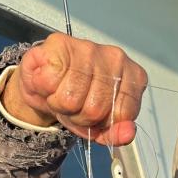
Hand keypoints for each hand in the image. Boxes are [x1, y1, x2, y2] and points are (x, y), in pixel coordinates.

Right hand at [2, 33, 147, 144]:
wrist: (44, 82)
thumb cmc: (77, 99)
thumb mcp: (99, 126)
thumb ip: (116, 134)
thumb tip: (128, 133)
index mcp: (134, 78)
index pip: (123, 115)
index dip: (102, 123)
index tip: (94, 114)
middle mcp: (116, 58)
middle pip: (95, 109)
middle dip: (78, 116)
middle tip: (73, 104)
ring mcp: (89, 48)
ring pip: (70, 98)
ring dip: (58, 104)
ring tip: (60, 93)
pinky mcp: (60, 43)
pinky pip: (49, 81)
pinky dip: (44, 88)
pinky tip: (49, 80)